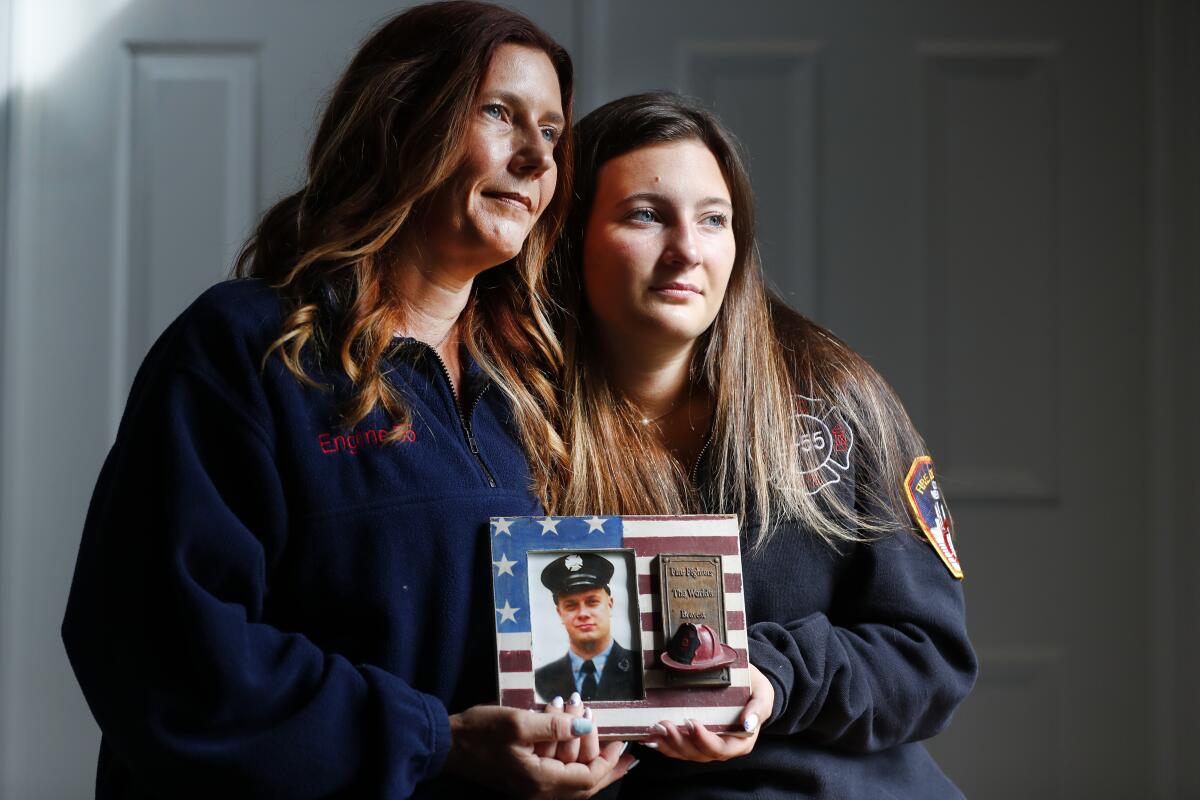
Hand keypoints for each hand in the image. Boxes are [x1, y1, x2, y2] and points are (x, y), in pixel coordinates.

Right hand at [444, 704, 633, 798]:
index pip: (587, 778)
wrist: (446, 743)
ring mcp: (531, 788)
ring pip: (572, 780)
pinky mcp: (525, 780)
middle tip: (623, 745)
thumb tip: (586, 728)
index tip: (624, 742)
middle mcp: (538, 792)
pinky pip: (559, 774)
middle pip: (584, 785)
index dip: (609, 761)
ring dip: (586, 753)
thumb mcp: (517, 722)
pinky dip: (571, 757)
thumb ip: (555, 726)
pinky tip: (574, 737)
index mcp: (540, 782)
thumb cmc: (480, 731)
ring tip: (594, 726)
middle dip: (606, 763)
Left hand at [646, 664, 773, 761]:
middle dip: (679, 741)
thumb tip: (748, 723)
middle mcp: (722, 746)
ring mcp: (706, 744)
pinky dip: (662, 743)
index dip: (704, 740)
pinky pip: (677, 747)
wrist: (747, 684)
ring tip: (654, 729)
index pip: (720, 749)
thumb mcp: (763, 694)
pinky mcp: (693, 739)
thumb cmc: (755, 689)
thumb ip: (758, 708)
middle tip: (664, 724)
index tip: (691, 723)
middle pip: (698, 753)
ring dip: (667, 743)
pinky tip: (649, 735)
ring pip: (685, 752)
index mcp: (741, 741)